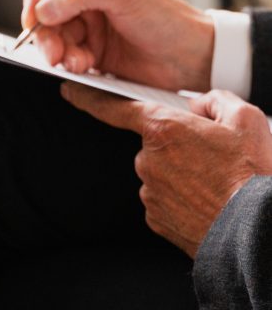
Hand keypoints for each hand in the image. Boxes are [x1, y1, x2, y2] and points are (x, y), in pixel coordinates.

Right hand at [20, 0, 213, 91]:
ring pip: (50, 35)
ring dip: (57, 50)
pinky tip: (85, 65)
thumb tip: (43, 8)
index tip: (34, 18)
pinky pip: (64, 55)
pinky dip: (70, 62)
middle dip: (44, 31)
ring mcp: (84, 21)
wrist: (191, 57)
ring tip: (75, 61)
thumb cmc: (165, 16)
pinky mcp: (89, 49)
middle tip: (52, 51)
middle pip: (40, 8)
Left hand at [62, 83, 271, 257]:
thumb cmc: (250, 174)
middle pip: (154, 142)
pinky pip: (163, 199)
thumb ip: (215, 100)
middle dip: (176, 145)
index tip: (69, 89)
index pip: (115, 107)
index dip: (89, 96)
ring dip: (181, 173)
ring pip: (160, 171)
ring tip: (215, 183)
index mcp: (162, 128)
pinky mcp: (156, 218)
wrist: (255, 232)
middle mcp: (148, 159)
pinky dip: (180, 198)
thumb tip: (199, 107)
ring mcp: (150, 191)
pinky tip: (205, 201)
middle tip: (212, 157)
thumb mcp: (244, 119)